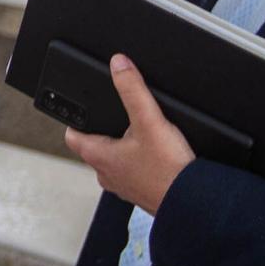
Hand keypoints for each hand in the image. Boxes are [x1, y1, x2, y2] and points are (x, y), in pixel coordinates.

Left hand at [65, 54, 195, 213]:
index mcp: (98, 156)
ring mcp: (122, 186)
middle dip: (104, 132)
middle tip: (119, 118)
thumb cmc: (168, 170)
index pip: (72, 135)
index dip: (76, 120)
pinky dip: (139, 163)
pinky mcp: (140, 193)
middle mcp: (106, 174)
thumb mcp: (149, 120)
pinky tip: (155, 156)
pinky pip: (132, 173)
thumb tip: (118, 65)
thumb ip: (132, 89)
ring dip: (122, 149)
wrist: (192, 200)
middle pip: (94, 147)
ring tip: (139, 135)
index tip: (83, 110)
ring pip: (114, 162)